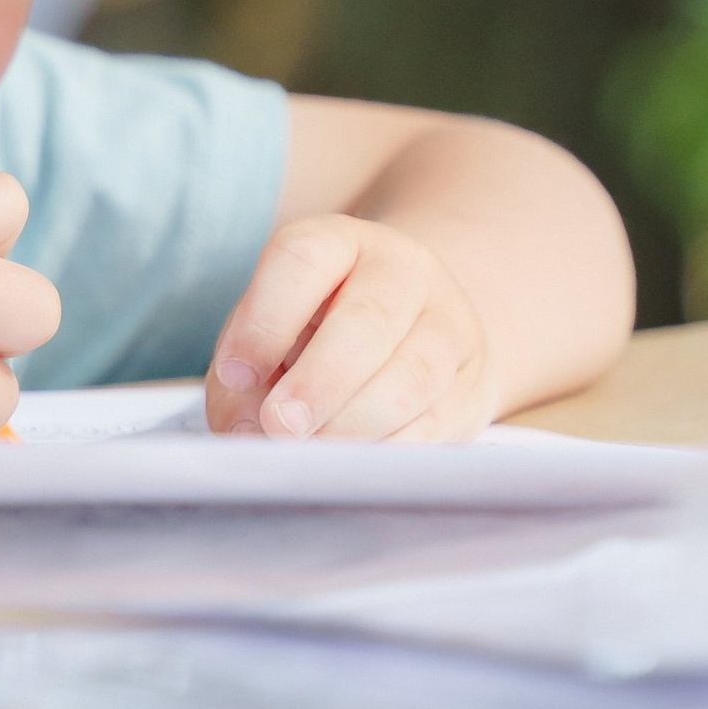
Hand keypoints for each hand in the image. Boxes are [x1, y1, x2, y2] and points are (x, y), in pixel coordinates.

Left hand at [205, 214, 496, 443]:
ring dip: (354, 424)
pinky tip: (352, 464)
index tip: (235, 374)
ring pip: (412, 376)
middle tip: (280, 426)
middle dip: (319, 382)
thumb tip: (248, 432)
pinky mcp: (472, 385)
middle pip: (368, 320)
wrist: (409, 336)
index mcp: (338, 243)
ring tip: (312, 455)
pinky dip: (389, 450)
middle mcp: (403, 272)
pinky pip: (436, 424)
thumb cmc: (312, 338)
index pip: (303, 259)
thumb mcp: (266, 339)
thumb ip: (241, 383)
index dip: (265, 320)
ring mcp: (449, 325)